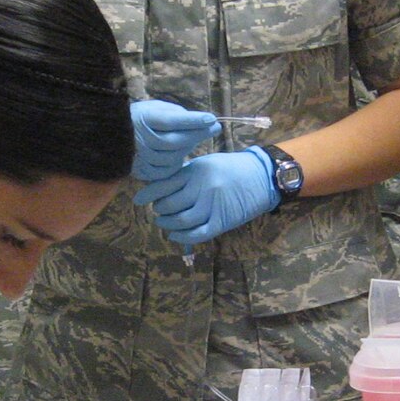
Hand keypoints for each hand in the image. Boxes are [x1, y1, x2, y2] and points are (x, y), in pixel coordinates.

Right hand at [130, 99, 218, 182]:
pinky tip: (181, 152)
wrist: (111, 136)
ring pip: (173, 156)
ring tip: (197, 137)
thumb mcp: (154, 108)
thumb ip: (174, 113)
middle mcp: (140, 139)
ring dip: (189, 147)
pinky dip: (177, 162)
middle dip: (198, 134)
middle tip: (215, 128)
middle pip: (175, 141)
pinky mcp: (141, 170)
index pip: (171, 121)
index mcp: (142, 119)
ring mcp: (140, 157)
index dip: (192, 120)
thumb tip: (198, 121)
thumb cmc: (140, 118)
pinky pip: (166, 170)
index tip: (211, 118)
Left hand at [135, 147, 278, 245]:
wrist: (262, 176)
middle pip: (169, 204)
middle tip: (157, 211)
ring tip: (163, 222)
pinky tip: (175, 234)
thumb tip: (160, 187)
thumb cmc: (232, 167)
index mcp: (196, 170)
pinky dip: (183, 237)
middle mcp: (202, 188)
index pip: (164, 184)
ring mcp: (212, 205)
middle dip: (159, 210)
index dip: (148, 195)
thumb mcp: (206, 163)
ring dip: (167, 224)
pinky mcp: (222, 221)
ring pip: (181, 220)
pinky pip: (197, 233)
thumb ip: (185, 174)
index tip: (138, 200)